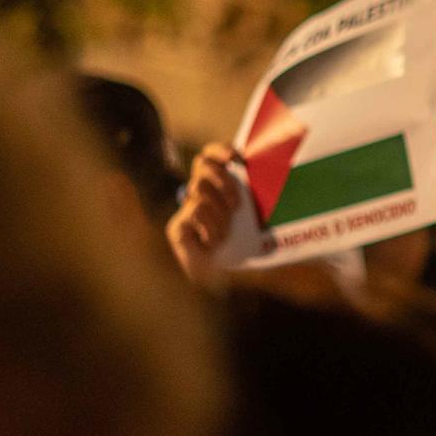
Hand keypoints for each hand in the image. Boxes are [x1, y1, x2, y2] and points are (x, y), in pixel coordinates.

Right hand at [166, 143, 244, 284]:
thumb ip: (253, 198)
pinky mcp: (177, 228)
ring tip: (225, 232)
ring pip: (198, 188)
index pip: (211, 154)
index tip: (238, 158)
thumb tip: (258, 171)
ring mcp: (187, 210)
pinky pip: (195, 210)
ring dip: (218, 210)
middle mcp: (199, 194)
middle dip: (222, 180)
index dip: (221, 150)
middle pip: (203, 165)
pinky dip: (210, 226)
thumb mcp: (254, 222)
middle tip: (235, 204)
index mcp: (216, 187)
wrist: (222, 285)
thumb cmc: (245, 250)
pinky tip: (214, 241)